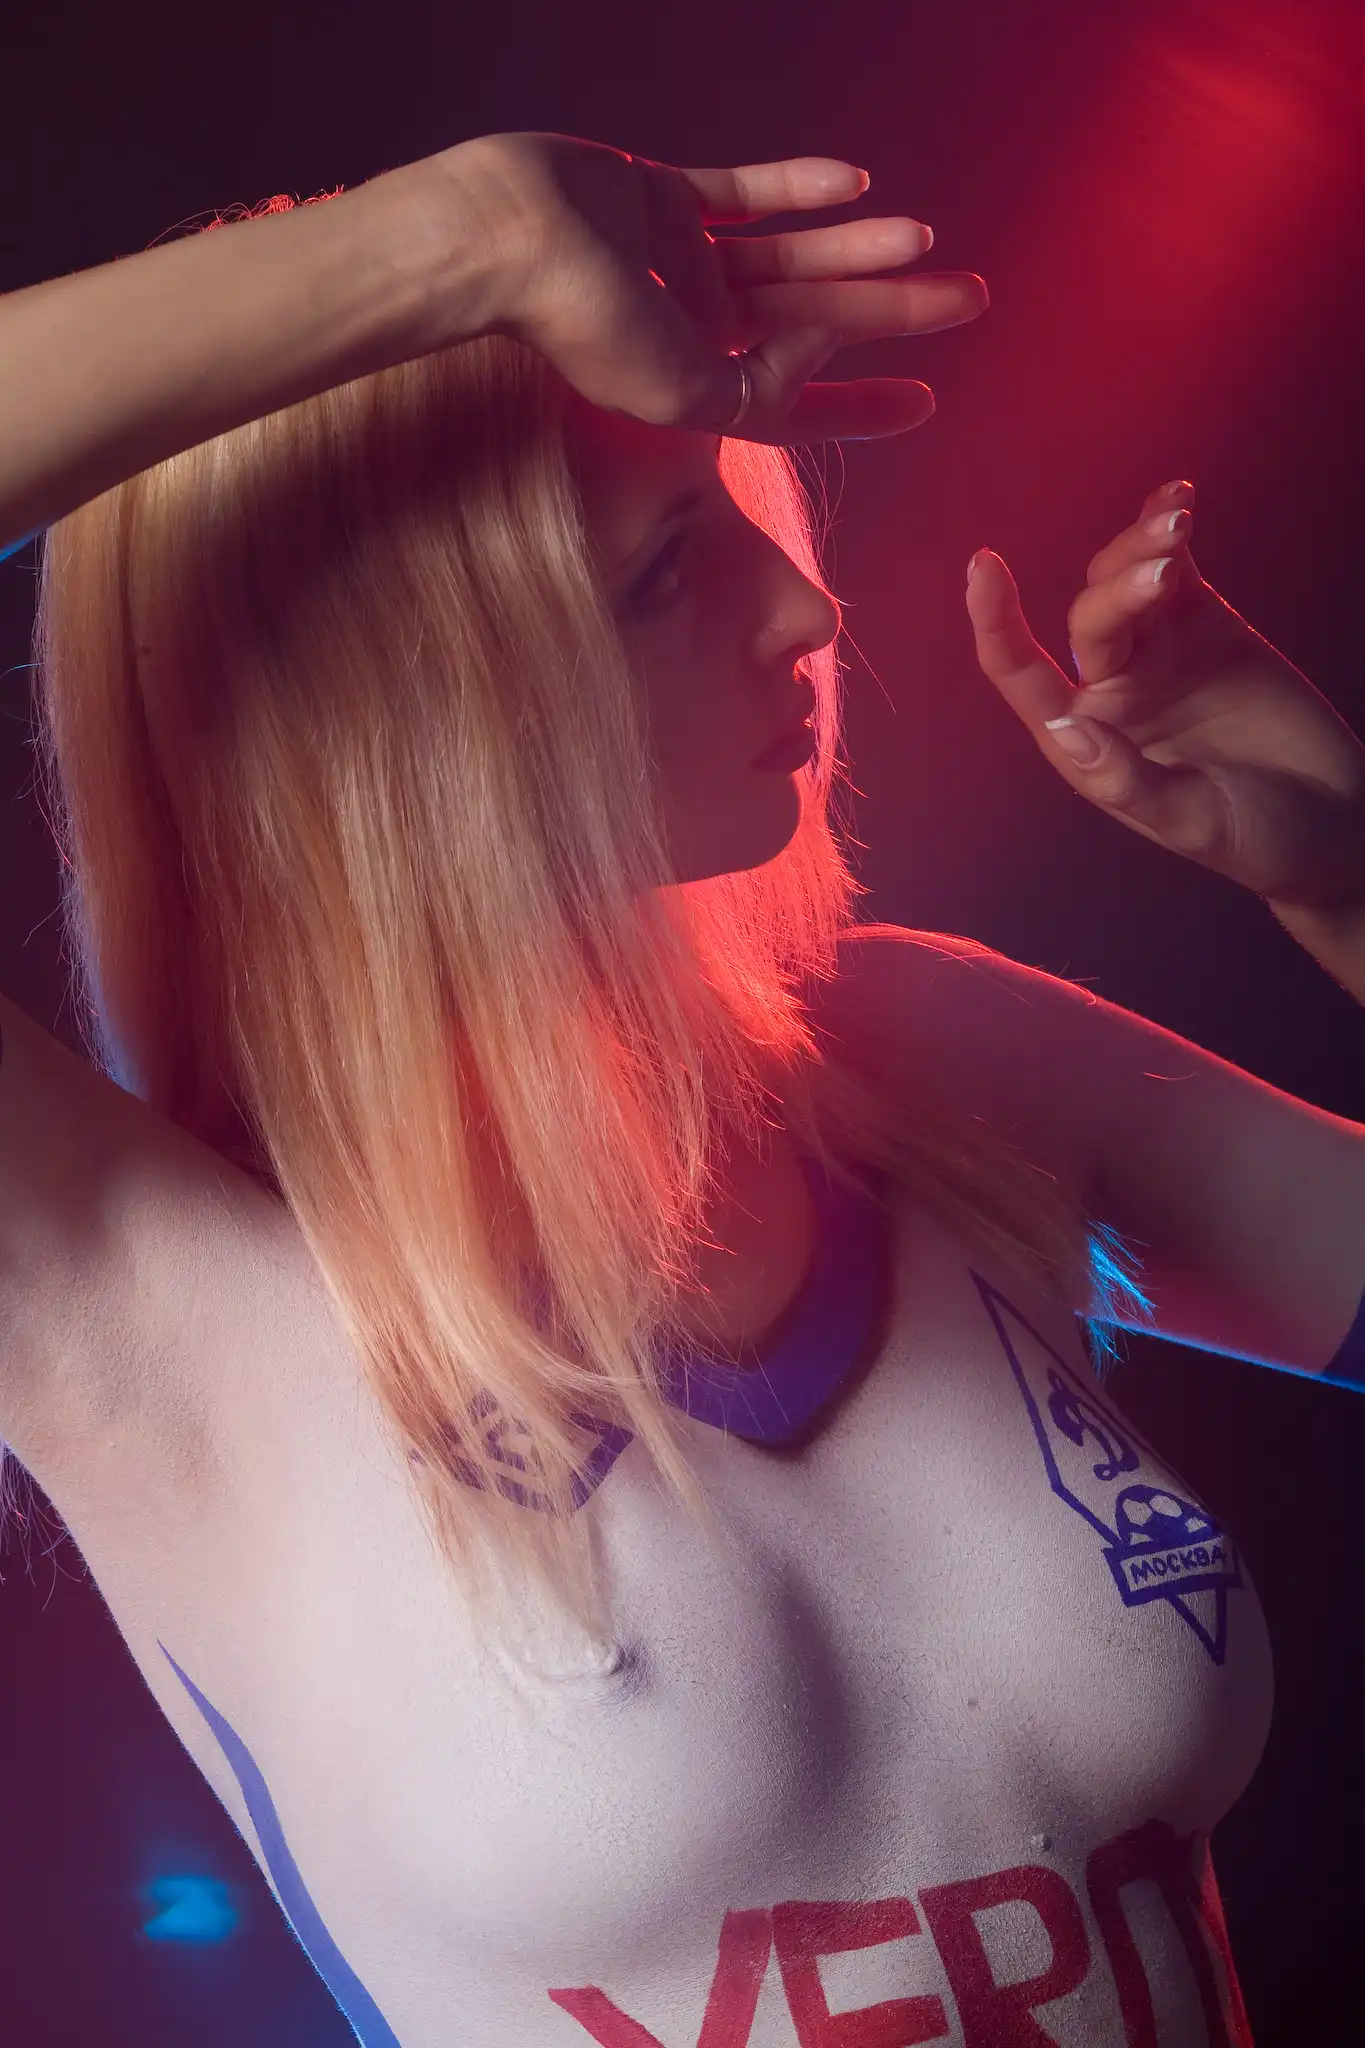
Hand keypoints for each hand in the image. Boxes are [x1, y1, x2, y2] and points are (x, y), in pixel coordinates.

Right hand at [438, 131, 986, 442]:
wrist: (504, 238)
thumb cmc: (581, 328)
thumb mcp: (684, 395)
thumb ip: (758, 390)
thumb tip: (822, 347)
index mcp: (699, 385)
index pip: (798, 405)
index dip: (862, 407)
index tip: (926, 404)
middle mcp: (696, 328)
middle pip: (816, 320)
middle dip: (893, 313)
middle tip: (971, 299)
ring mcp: (679, 261)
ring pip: (791, 255)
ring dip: (859, 247)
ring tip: (929, 239)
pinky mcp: (660, 197)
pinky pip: (743, 193)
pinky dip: (796, 187)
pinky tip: (855, 182)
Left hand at [966, 480, 1364, 915]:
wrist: (1332, 821)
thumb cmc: (1257, 837)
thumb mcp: (1191, 824)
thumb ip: (1127, 781)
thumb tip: (1068, 727)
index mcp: (1088, 747)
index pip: (1024, 680)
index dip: (997, 625)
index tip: (982, 567)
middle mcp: (1111, 695)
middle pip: (1089, 622)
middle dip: (1119, 589)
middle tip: (1167, 572)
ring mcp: (1156, 654)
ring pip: (1123, 585)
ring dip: (1142, 549)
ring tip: (1177, 526)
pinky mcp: (1204, 625)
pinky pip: (1175, 569)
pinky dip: (1168, 528)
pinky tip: (1177, 497)